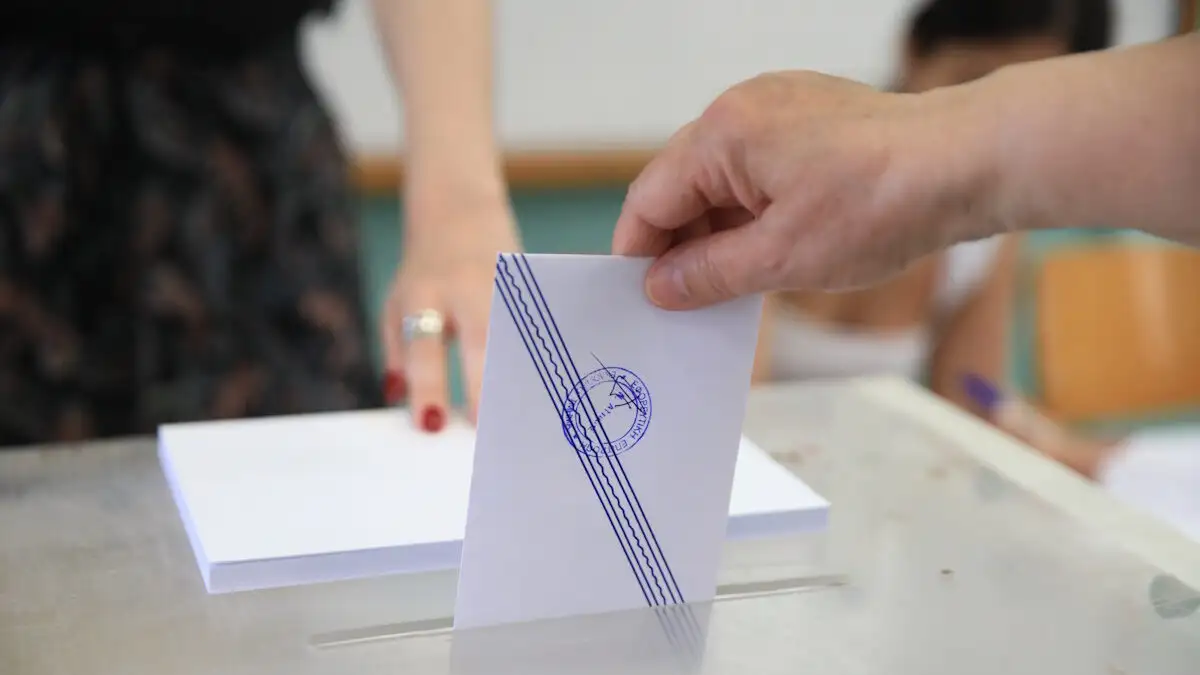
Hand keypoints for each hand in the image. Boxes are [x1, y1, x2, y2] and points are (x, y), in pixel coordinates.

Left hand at [381, 196, 518, 430]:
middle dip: (484, 386)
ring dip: (520, 377)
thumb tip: (406, 405)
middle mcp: (465, 286)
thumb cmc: (425, 270)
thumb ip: (398, 354)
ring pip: (518, 334)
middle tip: (488, 432)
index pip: (424, 344)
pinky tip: (550, 389)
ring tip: (526, 419)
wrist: (458, 207)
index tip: (433, 424)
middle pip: (480, 339)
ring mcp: (504, 283)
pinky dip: (541, 358)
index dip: (428, 386)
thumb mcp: (396, 304)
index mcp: (424, 292)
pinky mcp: (530, 283)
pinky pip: (538, 326)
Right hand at [612, 70, 1003, 308]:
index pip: (651, 199)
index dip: (639, 254)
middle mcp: (742, 109)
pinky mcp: (809, 118)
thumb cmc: (882, 202)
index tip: (639, 300)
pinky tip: (768, 251)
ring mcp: (778, 108)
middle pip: (683, 187)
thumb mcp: (782, 258)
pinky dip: (753, 211)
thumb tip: (660, 287)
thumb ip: (708, 274)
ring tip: (733, 285)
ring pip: (722, 181)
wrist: (968, 163)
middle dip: (681, 246)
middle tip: (687, 304)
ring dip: (720, 232)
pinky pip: (758, 169)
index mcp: (723, 134)